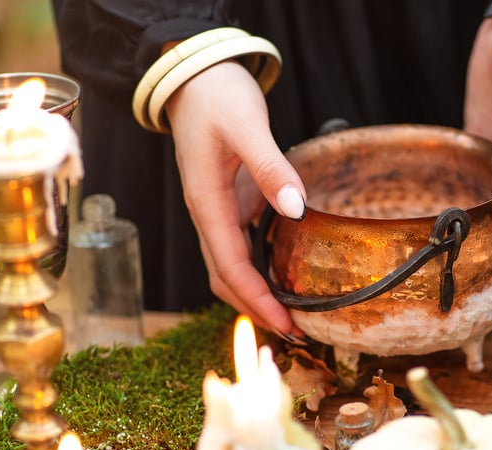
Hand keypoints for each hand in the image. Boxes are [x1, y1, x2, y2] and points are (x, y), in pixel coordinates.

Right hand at [165, 61, 306, 335]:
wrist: (193, 76)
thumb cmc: (216, 95)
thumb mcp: (246, 124)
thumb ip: (271, 166)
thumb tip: (296, 209)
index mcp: (206, 203)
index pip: (231, 268)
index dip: (258, 300)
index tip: (287, 324)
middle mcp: (207, 215)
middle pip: (227, 279)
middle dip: (257, 310)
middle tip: (297, 332)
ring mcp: (216, 212)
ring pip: (231, 268)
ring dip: (256, 295)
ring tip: (292, 315)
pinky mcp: (227, 204)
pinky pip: (240, 248)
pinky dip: (259, 271)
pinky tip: (285, 277)